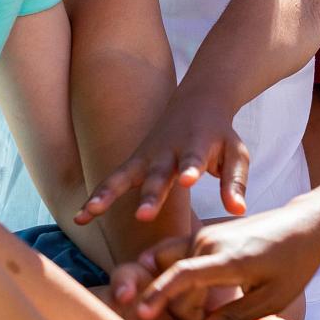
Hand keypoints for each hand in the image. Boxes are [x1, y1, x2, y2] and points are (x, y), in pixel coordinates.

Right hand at [82, 105, 250, 223]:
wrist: (197, 101)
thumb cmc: (219, 134)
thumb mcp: (236, 153)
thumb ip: (235, 182)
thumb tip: (238, 210)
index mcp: (197, 145)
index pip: (194, 159)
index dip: (191, 169)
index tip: (188, 182)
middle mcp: (168, 151)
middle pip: (158, 174)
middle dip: (151, 194)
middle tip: (143, 215)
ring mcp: (147, 156)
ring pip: (125, 176)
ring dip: (109, 194)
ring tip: (91, 212)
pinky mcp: (134, 162)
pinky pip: (113, 180)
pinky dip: (97, 196)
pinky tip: (80, 218)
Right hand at [119, 207, 319, 319]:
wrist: (303, 225)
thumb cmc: (295, 264)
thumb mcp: (272, 299)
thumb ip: (235, 318)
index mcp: (228, 257)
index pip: (182, 274)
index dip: (159, 295)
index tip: (141, 315)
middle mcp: (209, 240)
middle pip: (174, 282)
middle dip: (182, 313)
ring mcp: (204, 234)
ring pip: (172, 271)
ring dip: (179, 298)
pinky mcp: (204, 234)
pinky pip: (178, 259)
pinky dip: (180, 283)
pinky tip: (195, 302)